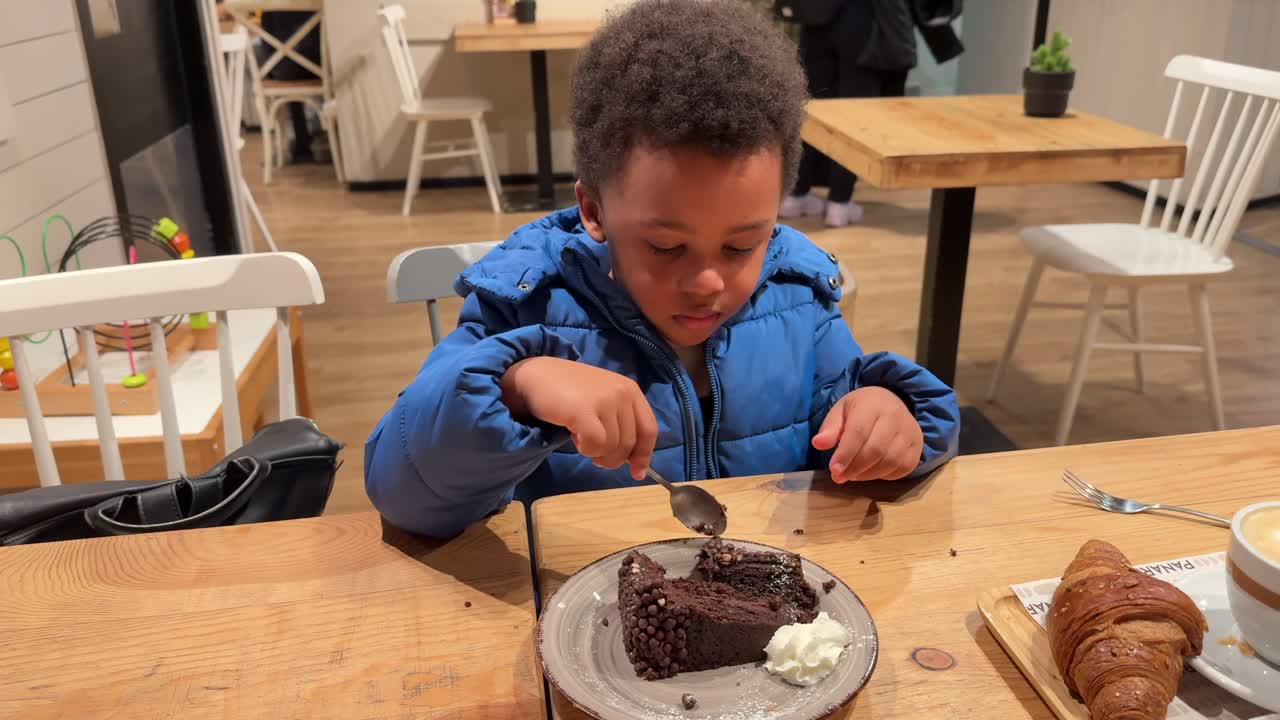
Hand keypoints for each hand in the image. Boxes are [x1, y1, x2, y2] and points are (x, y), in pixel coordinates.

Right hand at [501, 357, 657, 479]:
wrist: (535, 376)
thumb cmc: (569, 392)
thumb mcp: (603, 401)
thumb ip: (620, 423)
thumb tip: (635, 463)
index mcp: (630, 390)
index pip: (649, 429)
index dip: (644, 455)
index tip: (637, 473)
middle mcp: (622, 392)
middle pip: (629, 444)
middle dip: (611, 458)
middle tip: (592, 452)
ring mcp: (604, 400)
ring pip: (612, 447)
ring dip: (595, 451)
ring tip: (580, 435)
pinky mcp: (584, 410)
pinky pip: (596, 445)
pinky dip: (585, 449)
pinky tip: (574, 436)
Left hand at [811, 386, 922, 482]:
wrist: (892, 403)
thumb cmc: (862, 409)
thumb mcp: (841, 411)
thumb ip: (830, 428)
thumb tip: (818, 443)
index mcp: (873, 404)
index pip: (859, 432)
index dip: (845, 454)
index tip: (834, 470)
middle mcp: (896, 417)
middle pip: (875, 449)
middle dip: (855, 467)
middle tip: (839, 476)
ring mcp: (910, 433)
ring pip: (889, 462)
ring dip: (867, 474)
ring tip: (852, 474)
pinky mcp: (917, 448)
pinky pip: (902, 469)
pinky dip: (884, 475)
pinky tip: (870, 471)